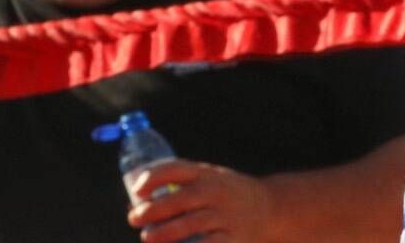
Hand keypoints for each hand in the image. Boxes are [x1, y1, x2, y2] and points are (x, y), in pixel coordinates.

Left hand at [126, 159, 276, 242]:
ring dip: (165, 233)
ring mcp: (226, 216)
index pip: (175, 169)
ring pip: (191, 225)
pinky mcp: (235, 239)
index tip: (136, 190)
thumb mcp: (208, 176)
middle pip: (180, 200)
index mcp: (205, 174)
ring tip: (147, 238)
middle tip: (133, 218)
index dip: (152, 178)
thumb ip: (180, 182)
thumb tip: (139, 198)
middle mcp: (216, 192)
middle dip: (153, 211)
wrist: (271, 208)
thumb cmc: (226, 192)